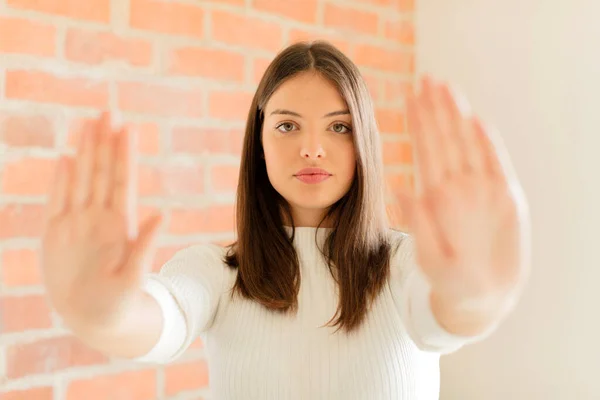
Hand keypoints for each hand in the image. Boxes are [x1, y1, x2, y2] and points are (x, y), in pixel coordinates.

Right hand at [41, 112, 161, 331]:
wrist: (94, 317)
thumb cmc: (120, 302)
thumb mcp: (135, 275)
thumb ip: (146, 244)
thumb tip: (163, 214)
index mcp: (119, 224)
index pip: (122, 181)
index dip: (123, 155)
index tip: (128, 128)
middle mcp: (99, 218)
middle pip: (101, 172)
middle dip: (104, 142)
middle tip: (108, 110)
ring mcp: (77, 223)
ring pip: (80, 179)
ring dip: (84, 151)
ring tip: (89, 123)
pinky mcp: (55, 234)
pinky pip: (56, 201)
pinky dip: (60, 180)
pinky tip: (65, 158)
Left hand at [397, 77, 530, 308]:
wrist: (480, 298)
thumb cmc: (449, 281)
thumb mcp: (427, 255)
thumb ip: (416, 222)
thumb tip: (396, 188)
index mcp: (434, 196)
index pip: (424, 150)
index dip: (418, 123)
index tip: (410, 96)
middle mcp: (456, 186)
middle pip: (444, 139)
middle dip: (435, 108)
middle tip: (426, 78)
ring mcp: (481, 189)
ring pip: (467, 144)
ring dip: (457, 116)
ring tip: (447, 87)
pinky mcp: (505, 198)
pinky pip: (495, 164)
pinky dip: (487, 142)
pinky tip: (476, 120)